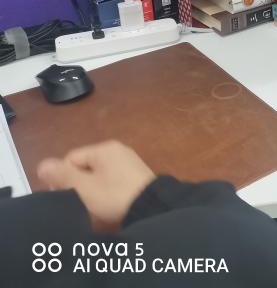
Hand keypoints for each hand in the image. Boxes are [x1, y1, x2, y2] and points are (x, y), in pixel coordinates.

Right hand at [37, 140, 155, 230]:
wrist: (152, 207)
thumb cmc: (114, 195)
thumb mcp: (84, 187)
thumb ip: (62, 176)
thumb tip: (43, 165)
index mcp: (104, 149)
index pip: (71, 158)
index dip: (62, 177)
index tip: (65, 196)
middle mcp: (118, 151)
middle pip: (85, 166)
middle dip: (77, 184)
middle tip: (78, 202)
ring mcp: (129, 163)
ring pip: (98, 175)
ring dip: (91, 189)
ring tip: (92, 206)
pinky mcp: (136, 176)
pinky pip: (112, 180)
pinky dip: (106, 191)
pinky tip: (107, 204)